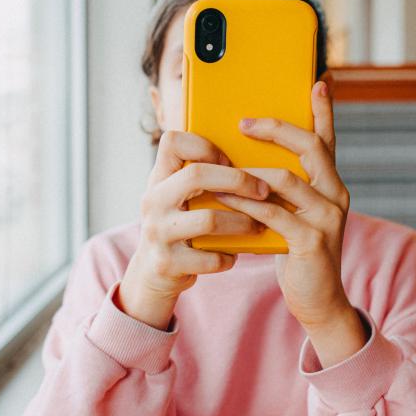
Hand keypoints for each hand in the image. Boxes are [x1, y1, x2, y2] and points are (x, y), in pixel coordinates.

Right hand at [118, 130, 269, 329]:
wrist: (152, 273)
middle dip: (238, 180)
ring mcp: (158, 233)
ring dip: (242, 223)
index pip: (172, 142)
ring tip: (258, 226)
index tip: (229, 160)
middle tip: (263, 191)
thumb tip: (248, 153)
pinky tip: (233, 255)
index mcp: (158, 180)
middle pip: (197, 175)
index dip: (206, 145)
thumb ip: (195, 176)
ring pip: (209, 219)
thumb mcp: (175, 197)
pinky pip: (210, 257)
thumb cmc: (177, 226)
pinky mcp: (168, 263)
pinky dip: (228, 257)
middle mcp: (153, 202)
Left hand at [213, 80, 367, 366]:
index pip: (327, 138)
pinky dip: (244, 202)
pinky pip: (272, 212)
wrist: (317, 300)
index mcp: (331, 183)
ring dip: (249, 169)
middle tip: (243, 121)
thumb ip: (280, 187)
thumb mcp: (292, 212)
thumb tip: (244, 156)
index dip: (324, 108)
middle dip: (276, 128)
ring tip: (220, 162)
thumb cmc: (297, 251)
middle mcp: (336, 194)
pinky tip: (222, 195)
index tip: (317, 79)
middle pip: (310, 147)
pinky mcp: (311, 241)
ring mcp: (327, 217)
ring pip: (287, 178)